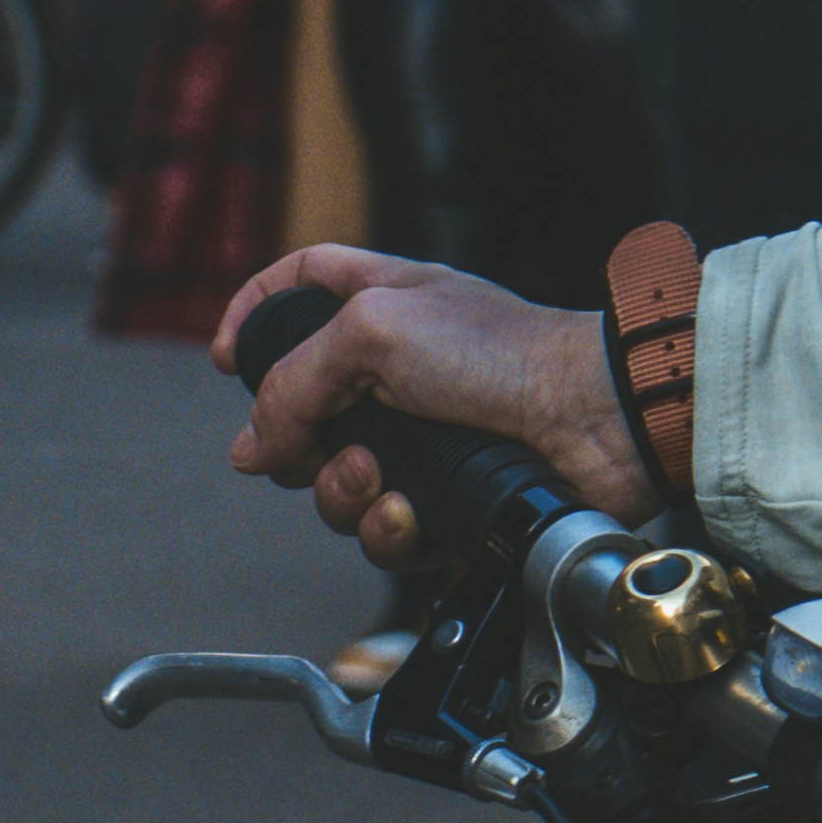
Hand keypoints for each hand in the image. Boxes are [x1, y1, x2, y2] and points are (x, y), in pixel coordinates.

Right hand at [216, 252, 639, 564]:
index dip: (252, 317)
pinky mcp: (449, 501)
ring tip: (381, 479)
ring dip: (344, 493)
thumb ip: (294, 380)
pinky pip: (387, 534)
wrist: (593, 422)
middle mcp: (397, 371)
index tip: (228, 360)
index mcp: (380, 305)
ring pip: (338, 486)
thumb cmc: (504, 354)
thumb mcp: (374, 330)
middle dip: (294, 444)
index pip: (295, 289)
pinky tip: (415, 515)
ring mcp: (423, 440)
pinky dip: (392, 531)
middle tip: (321, 448)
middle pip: (301, 413)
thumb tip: (251, 447)